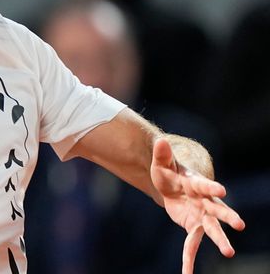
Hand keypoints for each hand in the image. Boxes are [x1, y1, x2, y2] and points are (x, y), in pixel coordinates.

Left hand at [150, 138, 244, 273]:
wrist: (171, 185)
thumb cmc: (169, 172)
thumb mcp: (161, 163)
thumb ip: (161, 153)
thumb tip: (160, 140)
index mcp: (197, 184)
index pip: (206, 185)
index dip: (212, 187)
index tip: (223, 190)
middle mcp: (204, 201)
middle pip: (218, 209)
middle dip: (228, 216)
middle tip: (240, 225)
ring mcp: (201, 215)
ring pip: (212, 229)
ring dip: (220, 240)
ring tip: (229, 252)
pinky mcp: (193, 227)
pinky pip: (191, 245)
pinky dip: (189, 260)